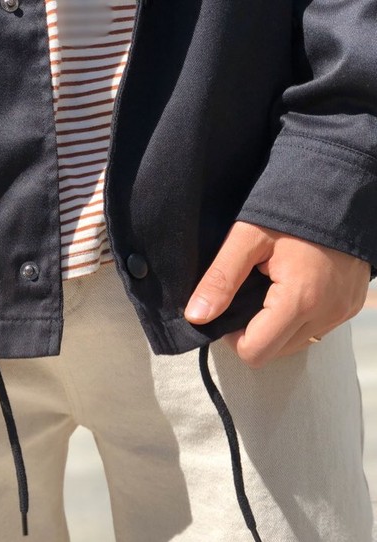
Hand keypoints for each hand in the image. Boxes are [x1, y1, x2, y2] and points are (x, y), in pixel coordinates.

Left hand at [184, 221, 370, 367]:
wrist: (342, 181)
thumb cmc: (293, 204)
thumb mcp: (248, 237)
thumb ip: (220, 279)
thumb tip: (196, 316)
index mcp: (300, 299)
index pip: (255, 352)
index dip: (233, 337)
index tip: (229, 307)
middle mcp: (327, 313)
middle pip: (274, 353)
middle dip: (254, 333)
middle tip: (248, 295)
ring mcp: (343, 311)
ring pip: (295, 344)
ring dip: (276, 328)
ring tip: (271, 289)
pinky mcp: (352, 306)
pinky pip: (316, 329)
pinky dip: (298, 318)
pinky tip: (292, 288)